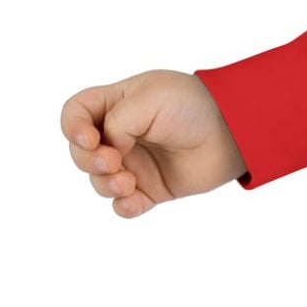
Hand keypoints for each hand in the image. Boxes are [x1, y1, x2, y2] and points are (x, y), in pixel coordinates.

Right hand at [60, 70, 245, 217]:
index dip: (71, 128)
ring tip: (128, 182)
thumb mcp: (148, 100)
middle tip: (114, 162)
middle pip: (81, 153)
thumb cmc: (194, 106)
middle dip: (89, 161)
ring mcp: (135, 162)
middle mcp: (121, 134)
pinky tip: (134, 201)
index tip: (89, 139)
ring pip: (99, 181)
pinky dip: (124, 206)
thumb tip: (109, 151)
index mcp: (116, 104)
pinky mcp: (152, 188)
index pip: (75, 113)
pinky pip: (124, 205)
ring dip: (106, 184)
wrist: (234, 131)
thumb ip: (116, 123)